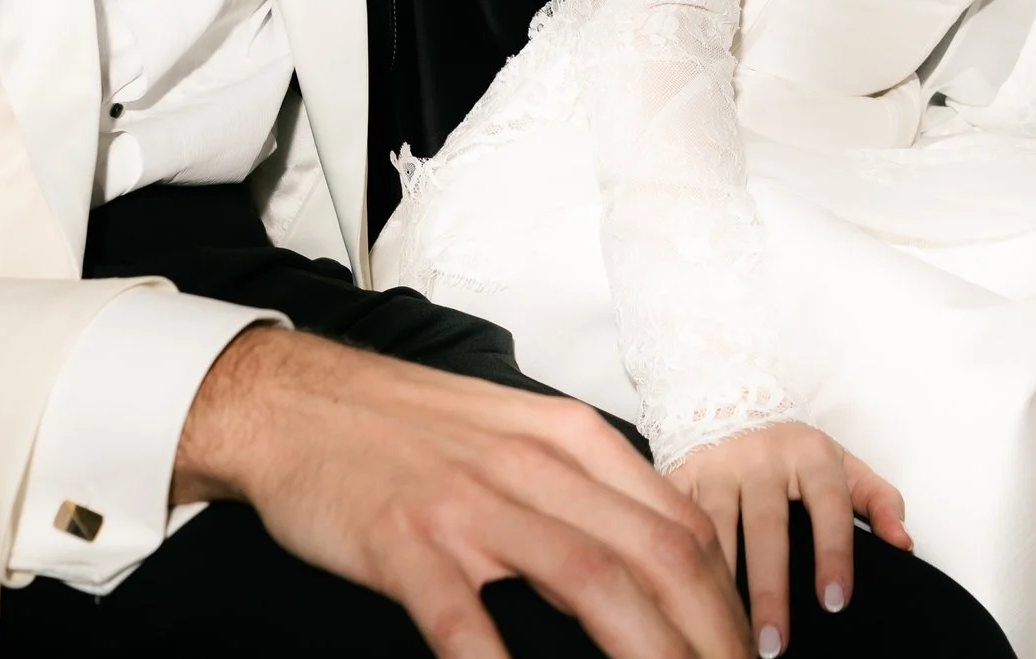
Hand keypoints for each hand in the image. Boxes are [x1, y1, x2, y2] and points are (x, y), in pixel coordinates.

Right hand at [175, 328, 748, 658]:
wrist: (296, 401)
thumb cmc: (409, 429)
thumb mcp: (515, 434)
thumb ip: (582, 486)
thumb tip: (648, 554)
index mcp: (569, 437)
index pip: (679, 520)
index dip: (724, 594)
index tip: (740, 648)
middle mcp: (535, 464)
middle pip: (656, 555)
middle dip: (708, 634)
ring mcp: (470, 503)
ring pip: (590, 581)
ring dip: (646, 652)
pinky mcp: (405, 541)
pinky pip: (465, 617)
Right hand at [667, 422, 911, 657]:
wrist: (727, 402)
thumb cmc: (791, 451)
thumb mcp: (840, 465)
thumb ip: (877, 500)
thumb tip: (904, 543)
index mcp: (809, 452)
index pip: (829, 504)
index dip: (834, 552)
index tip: (835, 601)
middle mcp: (761, 456)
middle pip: (767, 526)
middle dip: (770, 589)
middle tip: (775, 643)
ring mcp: (716, 464)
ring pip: (715, 527)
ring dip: (721, 583)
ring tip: (726, 631)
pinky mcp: (679, 475)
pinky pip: (678, 520)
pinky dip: (680, 559)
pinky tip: (685, 596)